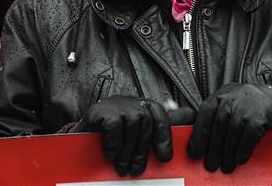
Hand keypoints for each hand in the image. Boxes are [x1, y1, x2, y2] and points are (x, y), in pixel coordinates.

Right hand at [73, 96, 193, 175]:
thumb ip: (160, 126)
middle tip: (136, 170)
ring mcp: (115, 104)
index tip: (164, 158)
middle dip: (143, 150)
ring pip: (133, 125)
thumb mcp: (138, 135)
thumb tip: (191, 114)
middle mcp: (131, 102)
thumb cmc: (113, 139)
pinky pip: (115, 125)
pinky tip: (110, 154)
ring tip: (122, 168)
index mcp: (142, 107)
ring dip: (128, 151)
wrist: (80, 140)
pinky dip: (114, 143)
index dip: (164, 137)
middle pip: (147, 122)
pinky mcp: (100, 110)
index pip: (160, 115)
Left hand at [187, 83, 271, 172]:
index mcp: (220, 95)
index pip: (204, 115)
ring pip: (232, 134)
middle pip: (218, 127)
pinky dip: (243, 150)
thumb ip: (215, 116)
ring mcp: (247, 106)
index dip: (198, 136)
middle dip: (213, 150)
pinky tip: (240, 160)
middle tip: (211, 165)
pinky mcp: (260, 116)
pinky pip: (248, 137)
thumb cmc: (249, 105)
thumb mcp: (229, 103)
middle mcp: (232, 98)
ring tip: (226, 167)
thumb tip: (198, 140)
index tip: (194, 153)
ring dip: (228, 154)